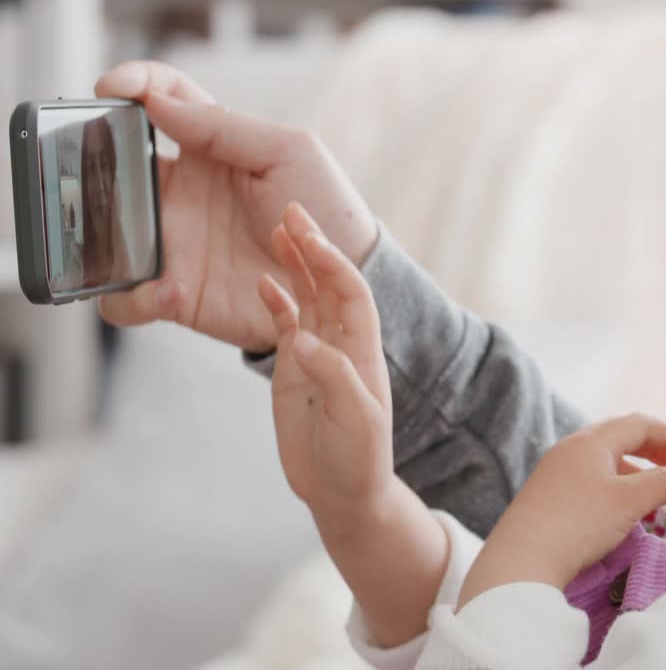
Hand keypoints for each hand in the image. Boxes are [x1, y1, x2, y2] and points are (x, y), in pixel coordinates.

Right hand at [94, 61, 378, 353]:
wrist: (347, 278)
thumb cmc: (327, 207)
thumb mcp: (290, 152)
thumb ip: (226, 127)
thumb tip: (159, 102)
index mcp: (209, 149)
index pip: (159, 101)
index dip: (132, 84)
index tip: (111, 88)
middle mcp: (181, 193)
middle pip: (111, 168)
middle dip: (88, 165)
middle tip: (91, 170)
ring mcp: (175, 242)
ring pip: (104, 236)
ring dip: (98, 241)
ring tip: (128, 245)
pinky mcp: (178, 293)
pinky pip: (128, 300)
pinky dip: (133, 299)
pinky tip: (170, 291)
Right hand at [257, 202, 392, 522]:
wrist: (343, 493)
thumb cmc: (358, 460)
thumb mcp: (353, 422)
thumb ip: (333, 378)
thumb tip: (305, 341)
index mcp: (363, 351)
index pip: (352, 293)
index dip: (333, 263)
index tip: (310, 236)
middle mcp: (342, 344)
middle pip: (329, 283)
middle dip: (313, 247)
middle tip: (289, 209)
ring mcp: (318, 353)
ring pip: (307, 297)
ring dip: (295, 263)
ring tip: (276, 228)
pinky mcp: (295, 369)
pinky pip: (287, 325)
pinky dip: (277, 301)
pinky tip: (264, 280)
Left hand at [457, 414, 665, 607]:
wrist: (521, 560)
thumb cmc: (578, 523)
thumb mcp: (629, 501)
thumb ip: (660, 483)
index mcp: (591, 440)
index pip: (640, 424)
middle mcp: (570, 448)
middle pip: (620, 437)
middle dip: (655, 449)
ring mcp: (555, 471)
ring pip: (605, 460)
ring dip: (636, 469)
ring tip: (656, 489)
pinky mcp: (546, 495)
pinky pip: (590, 478)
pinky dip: (616, 484)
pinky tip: (622, 508)